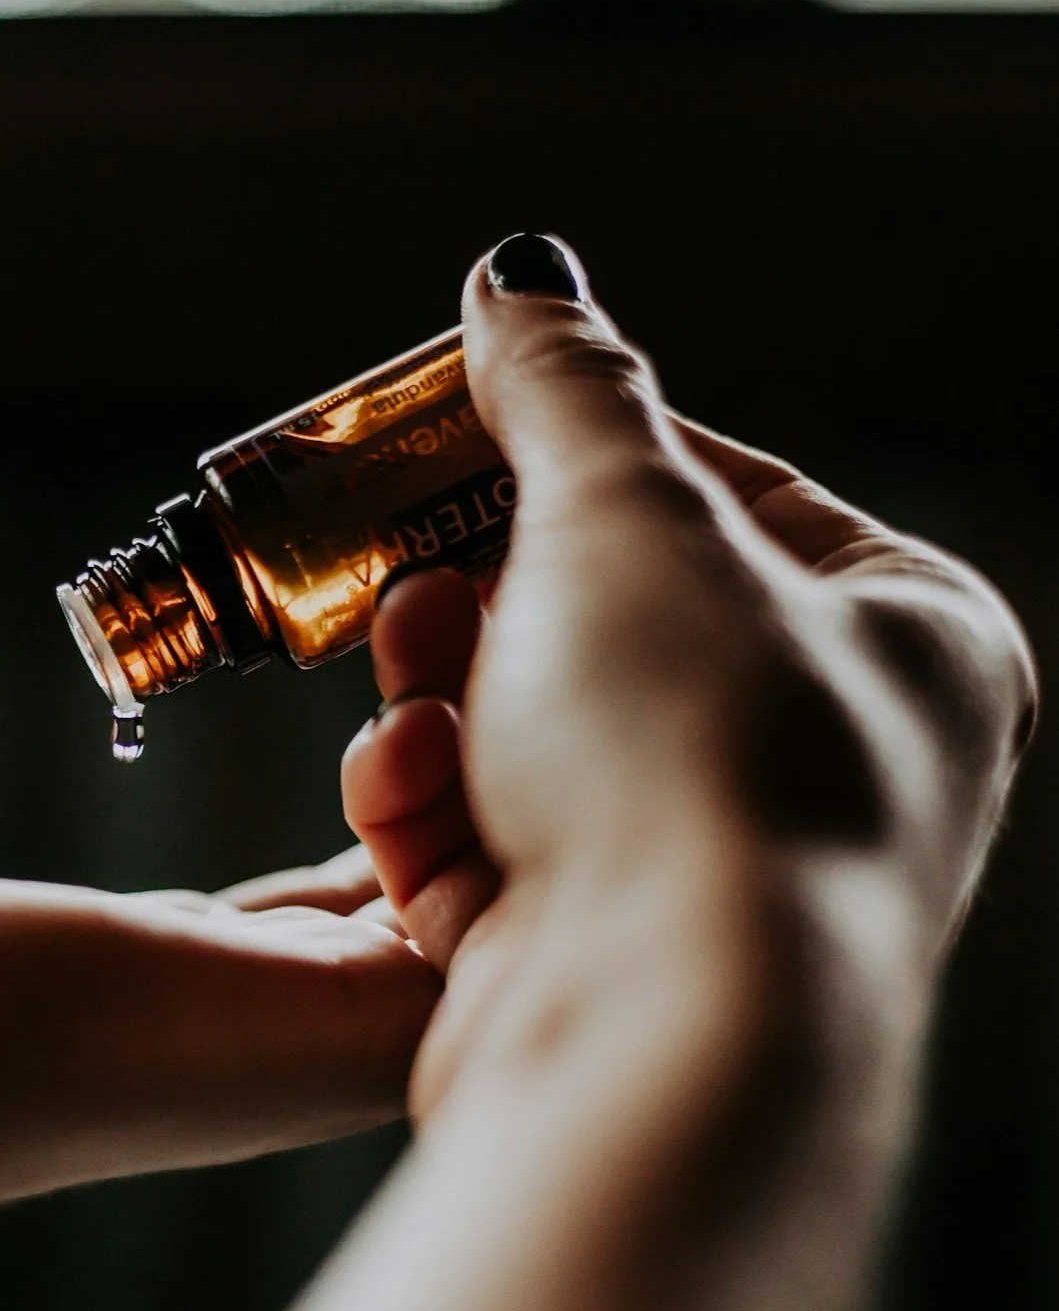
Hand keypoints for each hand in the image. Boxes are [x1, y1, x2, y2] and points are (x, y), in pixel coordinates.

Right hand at [247, 235, 1034, 1310]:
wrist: (659, 1034)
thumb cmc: (695, 761)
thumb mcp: (624, 516)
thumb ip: (567, 389)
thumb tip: (520, 276)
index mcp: (906, 638)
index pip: (728, 493)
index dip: (580, 451)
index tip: (464, 423)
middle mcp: (828, 767)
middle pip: (610, 629)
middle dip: (488, 597)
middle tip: (414, 572)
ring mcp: (708, 876)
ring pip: (534, 743)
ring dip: (446, 702)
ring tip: (408, 679)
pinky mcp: (600, 961)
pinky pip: (495, 852)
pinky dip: (433, 815)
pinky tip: (404, 787)